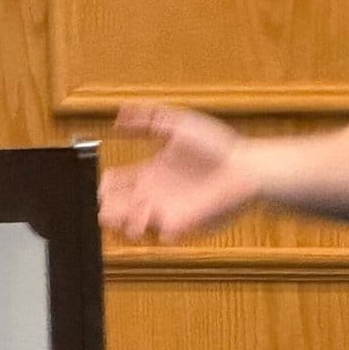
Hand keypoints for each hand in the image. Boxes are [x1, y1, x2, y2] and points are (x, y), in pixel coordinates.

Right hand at [98, 103, 261, 241]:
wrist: (245, 167)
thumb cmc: (217, 145)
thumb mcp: (177, 124)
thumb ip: (147, 119)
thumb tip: (119, 114)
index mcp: (149, 172)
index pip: (114, 183)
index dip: (103, 185)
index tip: (103, 182)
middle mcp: (153, 194)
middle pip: (114, 207)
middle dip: (105, 208)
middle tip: (106, 204)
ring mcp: (166, 211)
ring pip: (129, 225)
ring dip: (121, 222)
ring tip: (124, 211)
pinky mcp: (181, 224)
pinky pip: (157, 235)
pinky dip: (149, 230)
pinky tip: (149, 217)